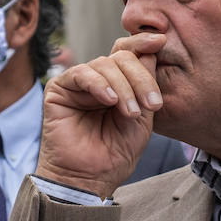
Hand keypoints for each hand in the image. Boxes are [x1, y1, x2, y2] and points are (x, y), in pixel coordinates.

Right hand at [36, 32, 165, 197]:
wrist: (90, 178)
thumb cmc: (115, 153)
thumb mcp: (142, 118)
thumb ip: (146, 86)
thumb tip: (151, 50)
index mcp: (119, 83)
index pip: (130, 53)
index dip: (143, 44)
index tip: (161, 41)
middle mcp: (99, 79)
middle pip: (121, 56)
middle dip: (140, 78)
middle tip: (151, 104)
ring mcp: (79, 83)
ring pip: (105, 64)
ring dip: (123, 87)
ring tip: (130, 113)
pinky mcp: (59, 88)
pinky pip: (82, 73)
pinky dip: (99, 84)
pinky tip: (110, 101)